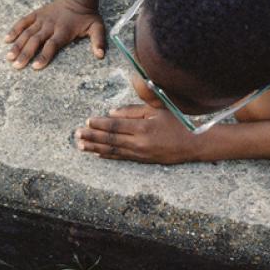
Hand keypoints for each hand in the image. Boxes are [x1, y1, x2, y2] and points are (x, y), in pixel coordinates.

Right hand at [5, 0, 105, 69]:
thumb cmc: (88, 16)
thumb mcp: (97, 28)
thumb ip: (98, 41)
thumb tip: (100, 55)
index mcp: (63, 31)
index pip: (51, 46)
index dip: (44, 56)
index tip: (35, 67)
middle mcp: (50, 26)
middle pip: (35, 41)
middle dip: (25, 54)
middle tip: (16, 66)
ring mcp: (42, 20)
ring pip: (27, 33)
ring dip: (17, 45)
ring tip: (9, 57)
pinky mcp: (37, 14)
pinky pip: (23, 22)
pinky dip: (15, 29)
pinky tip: (6, 39)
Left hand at [76, 104, 202, 164]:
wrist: (193, 145)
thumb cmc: (176, 123)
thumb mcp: (157, 110)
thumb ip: (133, 110)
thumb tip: (111, 113)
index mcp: (144, 127)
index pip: (116, 126)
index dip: (100, 124)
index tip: (87, 121)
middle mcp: (140, 143)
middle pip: (110, 140)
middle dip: (92, 137)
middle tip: (76, 134)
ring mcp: (140, 154)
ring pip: (113, 150)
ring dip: (95, 147)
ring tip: (81, 145)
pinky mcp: (142, 160)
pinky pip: (121, 157)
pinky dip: (107, 156)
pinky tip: (96, 154)